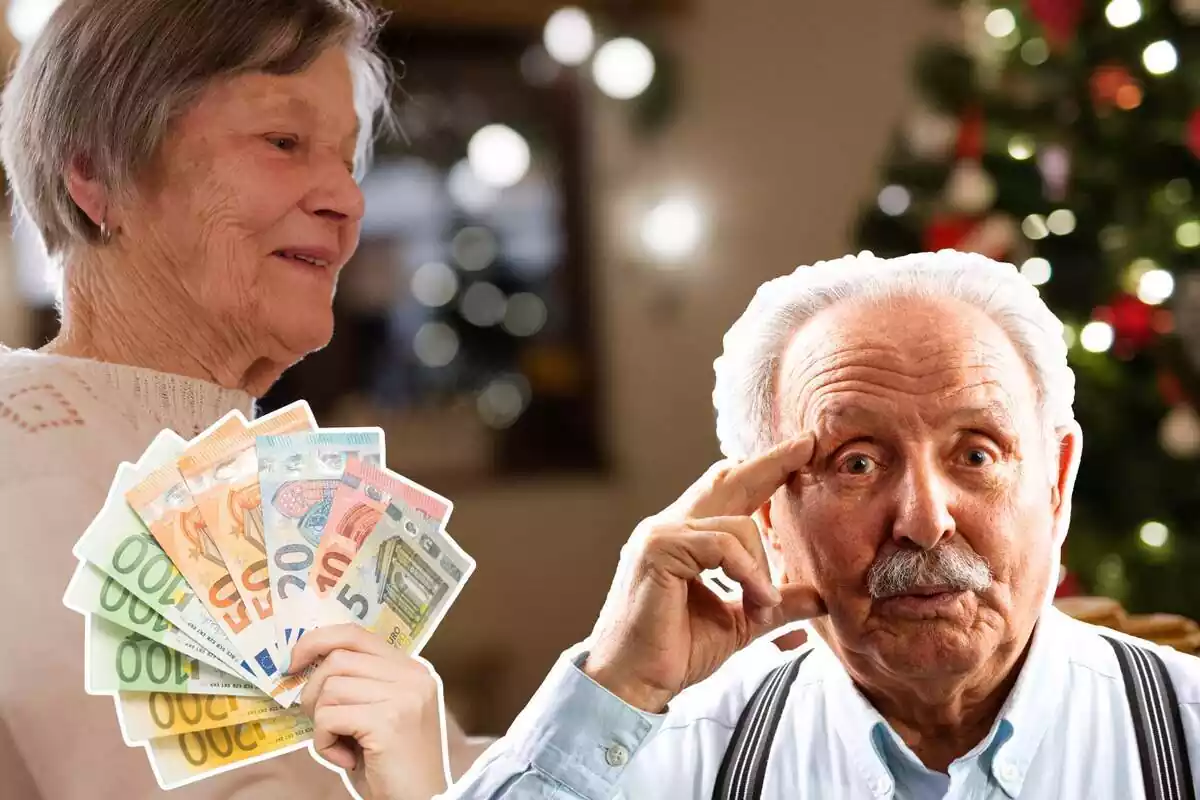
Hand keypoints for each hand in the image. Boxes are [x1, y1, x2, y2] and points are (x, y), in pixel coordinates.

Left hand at [290, 625, 448, 799]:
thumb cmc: (392, 764)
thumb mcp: (379, 713)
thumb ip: (359, 684)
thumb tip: (305, 665)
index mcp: (412, 669)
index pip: (355, 634)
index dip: (317, 640)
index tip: (293, 661)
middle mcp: (412, 676)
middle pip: (337, 660)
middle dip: (314, 692)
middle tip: (323, 724)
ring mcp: (403, 696)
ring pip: (330, 689)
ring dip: (322, 724)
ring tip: (343, 747)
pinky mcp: (388, 721)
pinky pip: (329, 718)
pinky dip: (324, 742)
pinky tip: (346, 758)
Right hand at [583, 436, 825, 712]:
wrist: (632, 682)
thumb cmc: (674, 652)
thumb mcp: (739, 622)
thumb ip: (775, 603)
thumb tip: (820, 596)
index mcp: (684, 539)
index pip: (726, 491)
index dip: (761, 470)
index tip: (798, 451)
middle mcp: (669, 526)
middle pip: (728, 480)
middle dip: (771, 463)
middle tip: (807, 444)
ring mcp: (660, 534)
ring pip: (737, 525)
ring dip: (762, 570)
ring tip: (763, 609)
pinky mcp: (658, 549)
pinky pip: (723, 546)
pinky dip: (748, 575)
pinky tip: (756, 604)